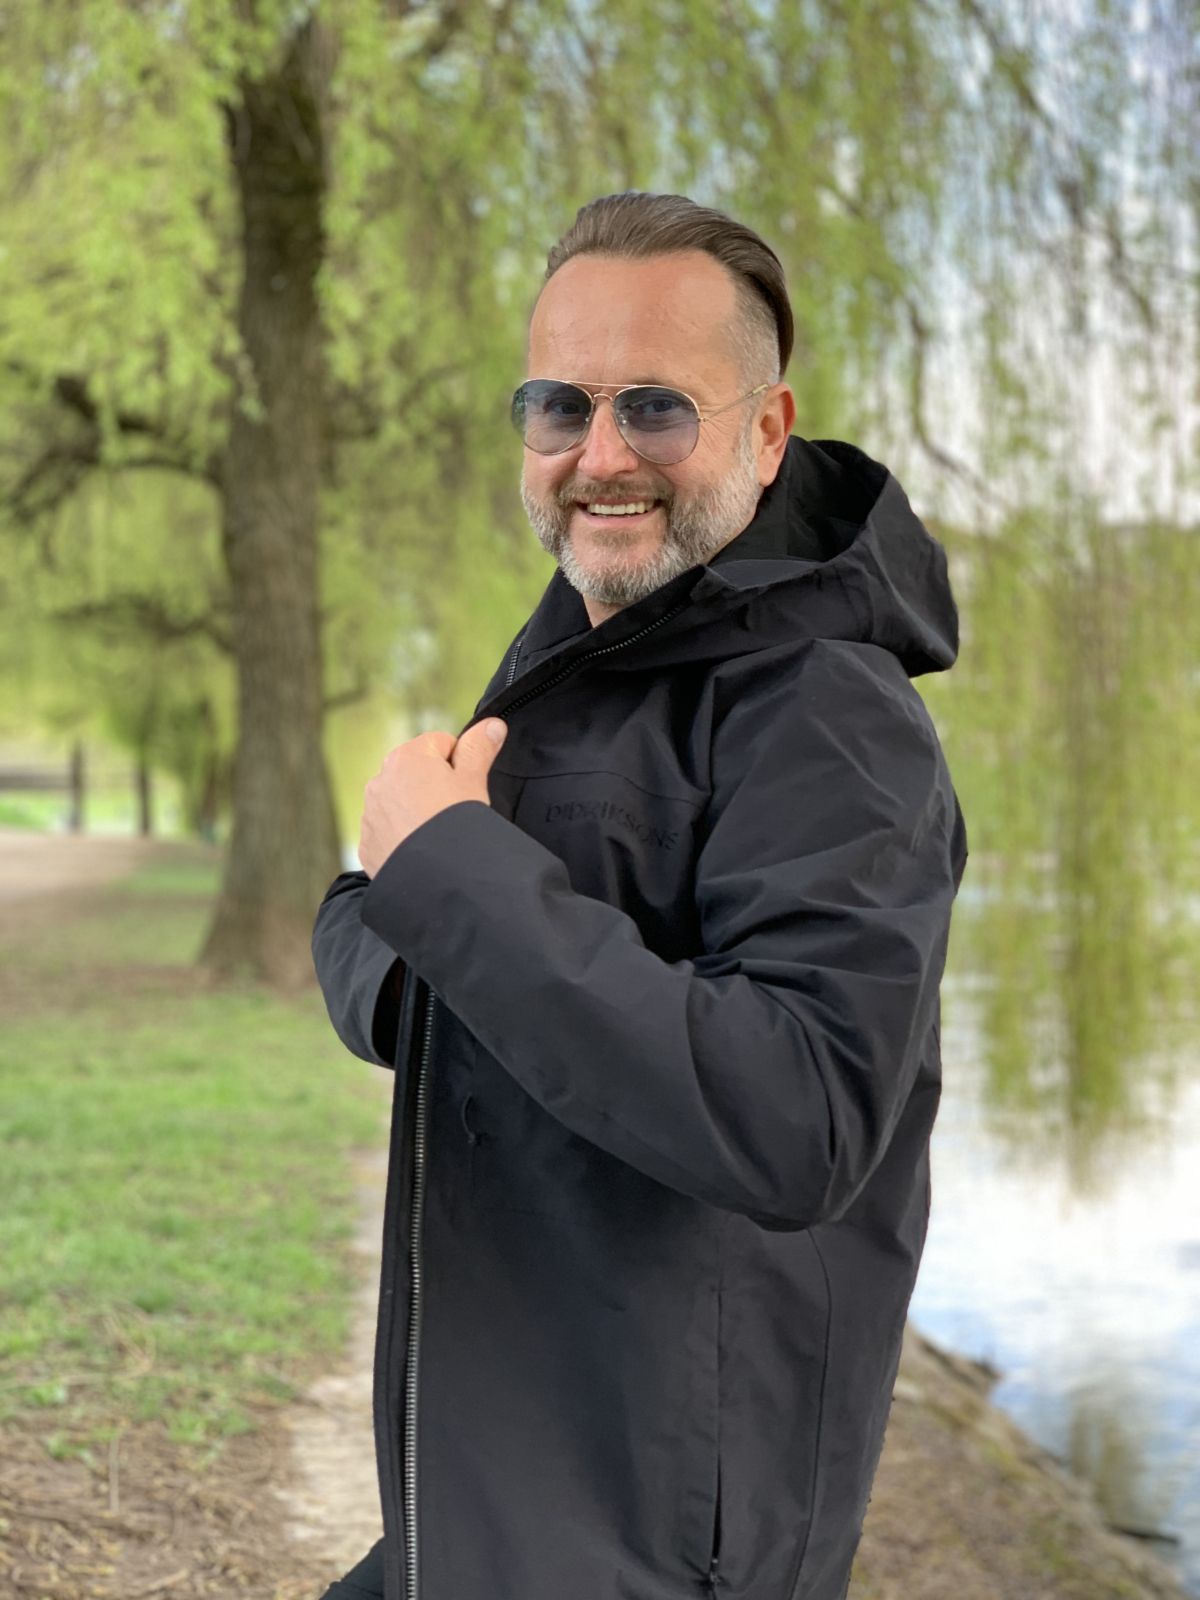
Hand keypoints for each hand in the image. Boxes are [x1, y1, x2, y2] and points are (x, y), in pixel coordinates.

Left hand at [358, 718, 507, 877]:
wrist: (434, 878)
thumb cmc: (455, 826)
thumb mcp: (474, 782)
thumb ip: (480, 748)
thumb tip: (492, 725)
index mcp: (408, 757)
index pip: (441, 743)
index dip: (461, 763)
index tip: (467, 786)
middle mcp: (381, 779)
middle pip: (418, 771)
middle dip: (436, 785)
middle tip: (456, 811)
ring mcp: (371, 812)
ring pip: (401, 801)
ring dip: (418, 810)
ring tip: (438, 833)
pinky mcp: (368, 842)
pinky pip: (389, 830)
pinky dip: (403, 836)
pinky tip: (422, 849)